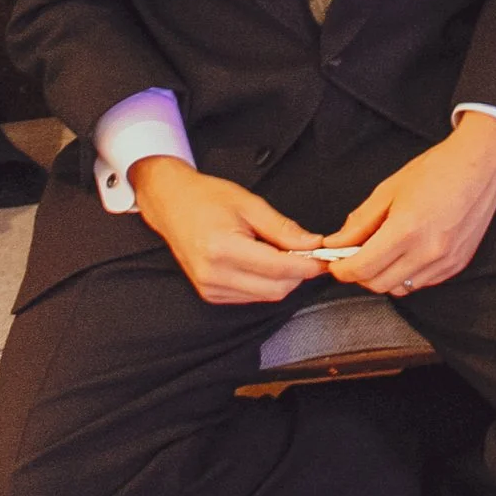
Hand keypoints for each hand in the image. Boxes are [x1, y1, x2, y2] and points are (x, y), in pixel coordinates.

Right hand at [131, 156, 328, 304]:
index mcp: (223, 248)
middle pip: (276, 288)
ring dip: (283, 280)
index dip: (307, 265)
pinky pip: (251, 297)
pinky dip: (266, 283)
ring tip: (285, 254)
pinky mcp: (210, 294)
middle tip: (309, 254)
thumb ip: (283, 228)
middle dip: (298, 273)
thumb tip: (312, 244)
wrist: (170, 203)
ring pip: (266, 296)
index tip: (324, 257)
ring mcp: (210, 288)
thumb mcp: (249, 204)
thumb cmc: (205, 198)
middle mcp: (214, 274)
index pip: (278, 268)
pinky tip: (265, 263)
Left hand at [324, 111, 495, 296]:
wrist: (482, 166)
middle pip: (378, 285)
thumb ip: (360, 221)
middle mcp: (427, 253)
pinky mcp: (456, 265)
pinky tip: (406, 253)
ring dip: (383, 276)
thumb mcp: (389, 189)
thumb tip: (336, 243)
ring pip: (400, 288)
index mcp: (406, 230)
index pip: (362, 268)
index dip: (341, 269)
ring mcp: (444, 262)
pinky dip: (406, 275)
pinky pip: (421, 283)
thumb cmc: (436, 170)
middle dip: (359, 274)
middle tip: (354, 255)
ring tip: (381, 253)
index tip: (333, 262)